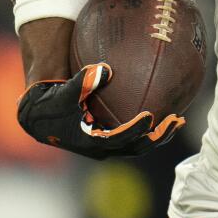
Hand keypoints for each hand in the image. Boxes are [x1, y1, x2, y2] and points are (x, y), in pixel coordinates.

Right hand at [16, 63, 184, 158]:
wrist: (38, 116)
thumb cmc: (49, 103)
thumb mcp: (62, 94)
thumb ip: (82, 82)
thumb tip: (105, 69)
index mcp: (90, 141)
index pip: (118, 139)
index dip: (134, 130)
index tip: (150, 117)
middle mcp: (103, 147)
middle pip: (136, 147)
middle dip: (157, 136)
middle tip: (176, 121)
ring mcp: (108, 144)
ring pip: (138, 144)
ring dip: (158, 134)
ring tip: (179, 120)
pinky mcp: (110, 137)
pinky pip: (135, 134)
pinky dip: (149, 126)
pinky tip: (166, 110)